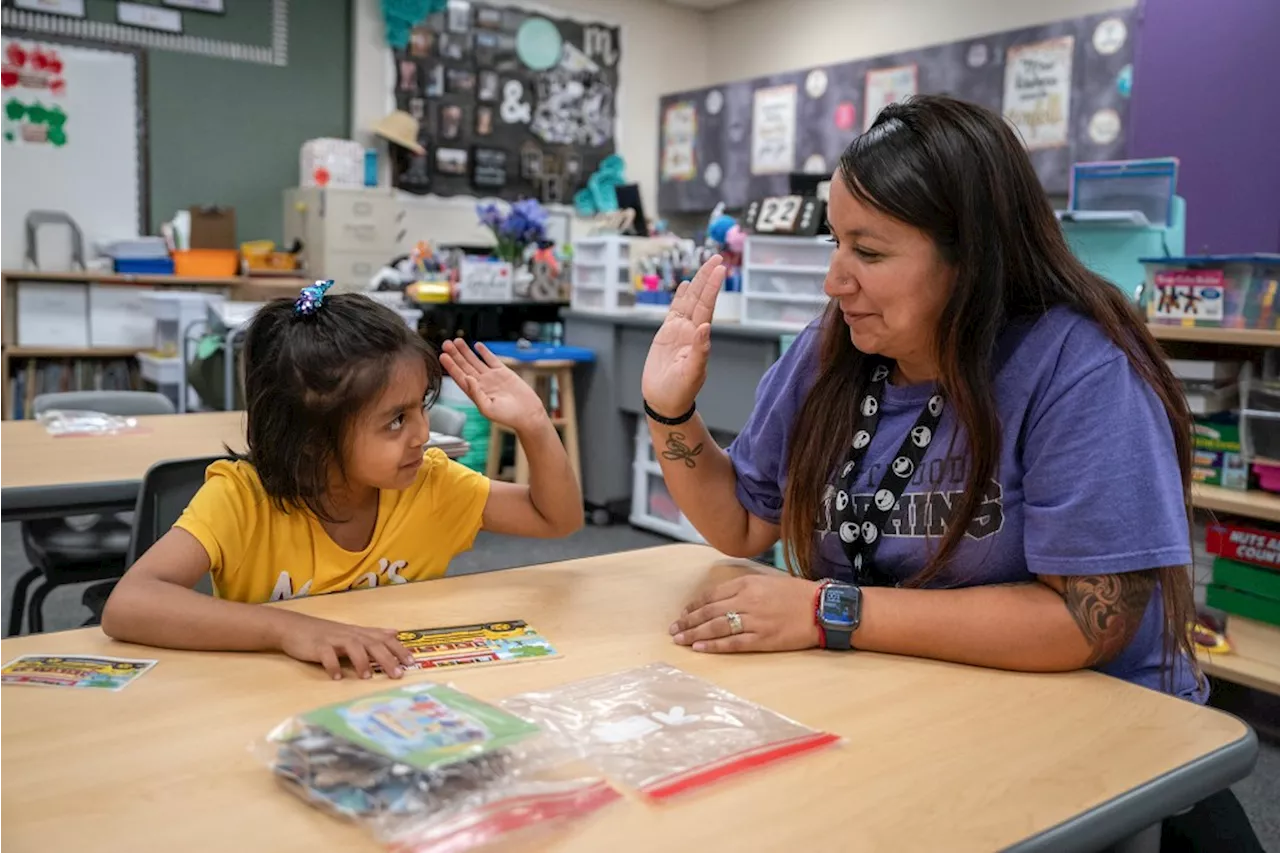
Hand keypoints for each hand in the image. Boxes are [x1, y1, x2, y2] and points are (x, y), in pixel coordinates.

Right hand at [277, 613, 414, 679]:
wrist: (294, 627)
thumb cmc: (325, 633)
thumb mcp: (351, 632)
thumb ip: (373, 634)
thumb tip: (395, 632)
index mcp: (359, 633)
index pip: (384, 639)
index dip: (398, 649)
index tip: (411, 662)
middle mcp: (350, 634)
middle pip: (372, 644)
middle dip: (387, 659)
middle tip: (397, 674)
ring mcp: (333, 639)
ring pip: (353, 647)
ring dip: (361, 662)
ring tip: (368, 677)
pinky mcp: (317, 645)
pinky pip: (326, 655)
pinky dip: (333, 665)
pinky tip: (337, 677)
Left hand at [441, 339, 547, 433]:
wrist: (528, 414)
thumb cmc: (508, 416)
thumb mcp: (488, 409)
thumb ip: (476, 394)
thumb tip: (467, 378)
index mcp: (475, 393)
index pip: (459, 377)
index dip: (451, 366)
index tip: (443, 356)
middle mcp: (481, 384)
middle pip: (465, 366)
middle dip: (455, 355)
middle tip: (446, 344)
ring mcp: (492, 377)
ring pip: (475, 361)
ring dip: (466, 351)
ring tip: (457, 341)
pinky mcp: (504, 372)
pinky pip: (491, 359)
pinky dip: (484, 352)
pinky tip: (477, 345)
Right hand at [641, 255, 724, 417]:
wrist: (664, 401)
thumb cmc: (679, 392)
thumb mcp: (691, 373)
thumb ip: (700, 351)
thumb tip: (704, 327)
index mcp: (699, 337)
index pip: (707, 307)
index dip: (713, 288)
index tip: (720, 270)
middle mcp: (691, 330)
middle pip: (700, 298)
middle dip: (708, 278)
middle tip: (716, 258)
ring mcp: (679, 331)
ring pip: (689, 301)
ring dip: (697, 283)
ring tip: (705, 265)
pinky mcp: (666, 334)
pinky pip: (674, 310)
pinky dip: (680, 297)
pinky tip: (686, 285)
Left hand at [669, 573, 821, 652]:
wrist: (822, 608)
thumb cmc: (797, 594)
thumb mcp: (767, 582)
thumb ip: (745, 588)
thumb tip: (723, 598)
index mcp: (747, 584)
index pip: (712, 595)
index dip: (694, 605)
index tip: (683, 612)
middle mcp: (747, 600)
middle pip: (709, 612)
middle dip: (688, 621)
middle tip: (673, 629)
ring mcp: (754, 620)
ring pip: (716, 627)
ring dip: (695, 633)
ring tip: (680, 639)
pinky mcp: (763, 639)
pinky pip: (733, 643)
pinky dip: (714, 645)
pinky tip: (700, 648)